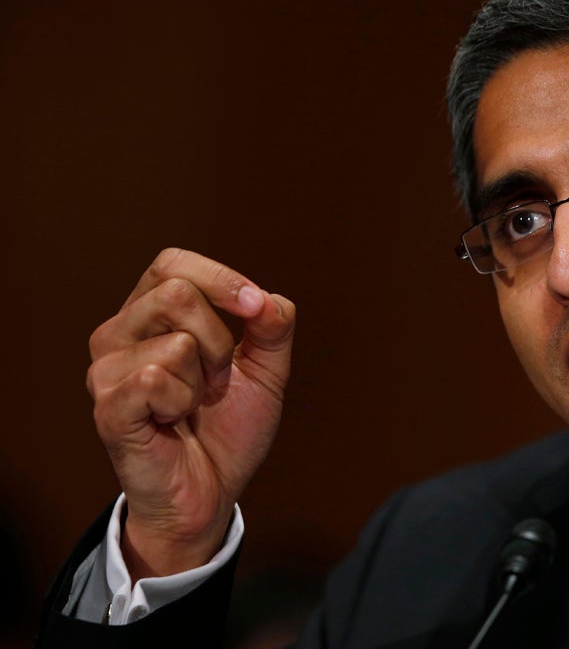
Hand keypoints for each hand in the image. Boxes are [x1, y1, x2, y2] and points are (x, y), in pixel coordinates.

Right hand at [86, 248, 295, 579]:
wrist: (211, 494)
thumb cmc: (227, 430)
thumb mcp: (266, 372)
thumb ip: (273, 328)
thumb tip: (268, 299)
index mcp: (150, 315)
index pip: (173, 263)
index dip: (220, 278)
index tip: (255, 309)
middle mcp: (118, 333)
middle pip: (178, 292)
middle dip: (220, 339)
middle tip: (217, 379)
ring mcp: (106, 370)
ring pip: (177, 339)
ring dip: (204, 379)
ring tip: (192, 406)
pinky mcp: (108, 405)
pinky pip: (158, 376)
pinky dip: (182, 403)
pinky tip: (171, 422)